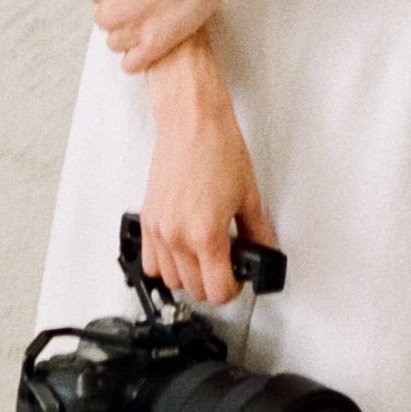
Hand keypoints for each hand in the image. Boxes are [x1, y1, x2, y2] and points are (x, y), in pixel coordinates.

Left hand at [73, 0, 241, 72]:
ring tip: (156, 11)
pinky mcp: (155, 45)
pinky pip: (131, 64)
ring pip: (116, 42)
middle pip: (105, 19)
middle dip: (123, 8)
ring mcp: (132, 29)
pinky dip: (140, 56)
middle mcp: (110, 8)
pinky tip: (155, 35)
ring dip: (132, 32)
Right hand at [141, 35, 276, 304]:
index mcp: (206, 233)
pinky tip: (181, 249)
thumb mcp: (249, 193)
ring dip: (189, 275)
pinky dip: (165, 264)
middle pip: (195, 289)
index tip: (238, 278)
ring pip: (171, 280)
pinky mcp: (148, 219)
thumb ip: (258, 231)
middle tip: (227, 263)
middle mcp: (178, 236)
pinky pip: (150, 262)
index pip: (217, 291)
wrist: (192, 120)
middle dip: (214, 282)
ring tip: (205, 255)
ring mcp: (159, 230)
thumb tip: (262, 250)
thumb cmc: (217, 146)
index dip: (233, 289)